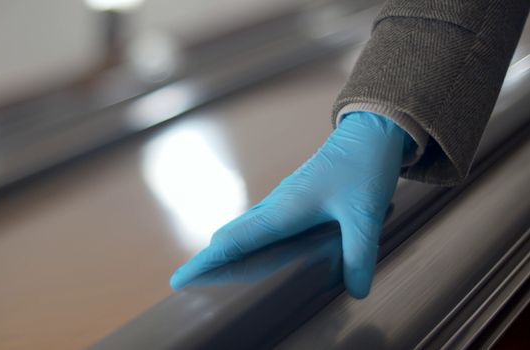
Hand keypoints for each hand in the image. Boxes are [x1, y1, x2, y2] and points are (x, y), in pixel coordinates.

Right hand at [170, 111, 407, 297]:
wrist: (369, 133)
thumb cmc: (363, 166)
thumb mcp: (364, 215)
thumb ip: (358, 256)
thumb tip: (354, 291)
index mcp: (283, 209)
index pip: (234, 241)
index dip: (206, 262)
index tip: (179, 279)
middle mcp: (276, 205)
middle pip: (230, 236)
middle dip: (208, 261)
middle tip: (190, 284)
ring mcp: (283, 200)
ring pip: (243, 229)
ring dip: (225, 251)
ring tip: (215, 273)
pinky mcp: (293, 199)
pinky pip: (259, 224)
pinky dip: (245, 241)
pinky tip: (255, 252)